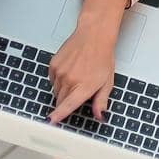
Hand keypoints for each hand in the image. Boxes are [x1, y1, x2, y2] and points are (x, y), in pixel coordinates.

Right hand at [48, 0, 126, 123]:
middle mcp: (70, 80)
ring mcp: (60, 72)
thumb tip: (99, 115)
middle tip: (78, 92)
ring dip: (63, 91)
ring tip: (76, 78)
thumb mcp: (107, 82)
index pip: (67, 106)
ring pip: (56, 91)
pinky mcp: (53, 65)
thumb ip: (101, 101)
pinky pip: (52, 81)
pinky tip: (69, 72)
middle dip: (67, 102)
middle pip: (61, 101)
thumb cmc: (102, 56)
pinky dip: (59, 80)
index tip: (50, 123)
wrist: (93, 35)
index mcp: (84, 86)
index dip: (58, 117)